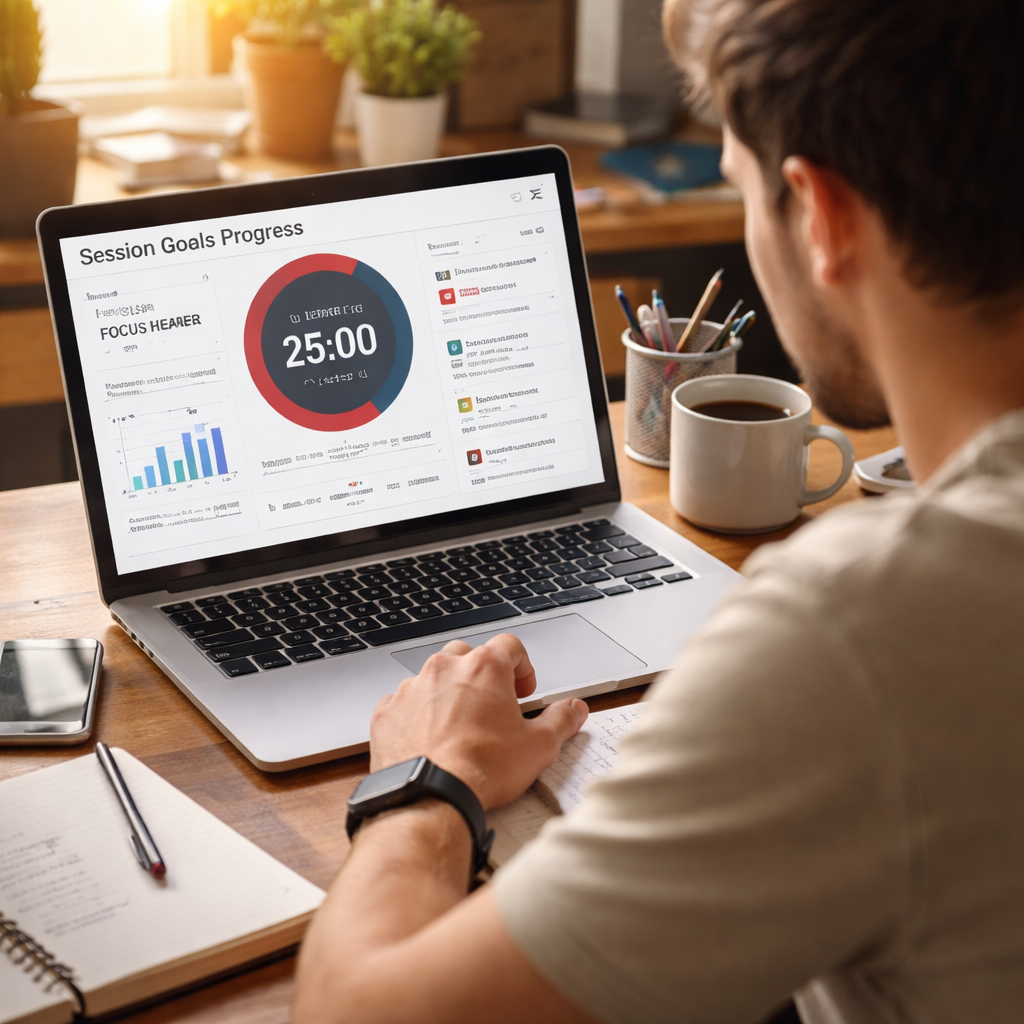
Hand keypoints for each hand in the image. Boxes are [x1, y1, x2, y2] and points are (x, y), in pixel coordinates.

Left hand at [370, 634, 587, 808]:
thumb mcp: (538, 747)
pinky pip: (405, 701)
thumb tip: (574, 710)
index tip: (523, 690)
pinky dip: (418, 714)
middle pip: (469, 656)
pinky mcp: (387, 711)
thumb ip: (560, 721)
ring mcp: (412, 688)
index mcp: (484, 668)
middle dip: (482, 676)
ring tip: (461, 727)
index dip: (522, 666)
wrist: (429, 798)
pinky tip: (430, 739)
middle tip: (493, 706)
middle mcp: (444, 668)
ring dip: (449, 693)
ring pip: (434, 676)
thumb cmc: (481, 770)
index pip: (510, 646)